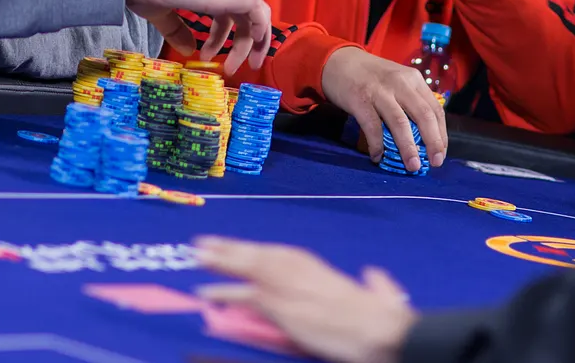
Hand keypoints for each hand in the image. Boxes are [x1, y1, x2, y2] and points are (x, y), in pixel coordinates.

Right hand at [122, 0, 270, 73]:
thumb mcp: (161, 12)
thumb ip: (177, 30)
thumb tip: (189, 50)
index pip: (230, 8)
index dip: (224, 35)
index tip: (209, 55)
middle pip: (247, 13)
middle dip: (243, 43)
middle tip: (231, 68)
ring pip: (256, 14)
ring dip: (250, 43)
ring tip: (231, 68)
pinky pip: (256, 11)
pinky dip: (259, 29)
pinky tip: (248, 49)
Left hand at [194, 236, 415, 362]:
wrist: (376, 329)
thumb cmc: (377, 316)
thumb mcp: (376, 293)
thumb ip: (373, 283)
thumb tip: (374, 276)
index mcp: (311, 263)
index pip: (272, 253)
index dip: (249, 250)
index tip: (232, 246)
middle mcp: (294, 267)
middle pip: (252, 254)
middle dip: (226, 249)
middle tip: (201, 245)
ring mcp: (283, 284)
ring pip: (244, 268)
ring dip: (218, 262)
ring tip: (196, 259)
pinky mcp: (278, 304)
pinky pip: (242, 295)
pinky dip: (223, 293)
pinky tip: (206, 293)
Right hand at [321, 47, 446, 168]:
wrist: (338, 61)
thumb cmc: (371, 75)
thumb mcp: (397, 80)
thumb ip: (411, 100)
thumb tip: (424, 137)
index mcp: (413, 79)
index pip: (435, 109)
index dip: (441, 134)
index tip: (440, 154)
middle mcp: (400, 83)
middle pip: (423, 116)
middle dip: (433, 142)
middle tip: (434, 163)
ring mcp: (379, 91)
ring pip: (400, 123)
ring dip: (408, 147)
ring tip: (412, 166)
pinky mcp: (360, 99)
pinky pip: (373, 127)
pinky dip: (377, 144)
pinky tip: (377, 156)